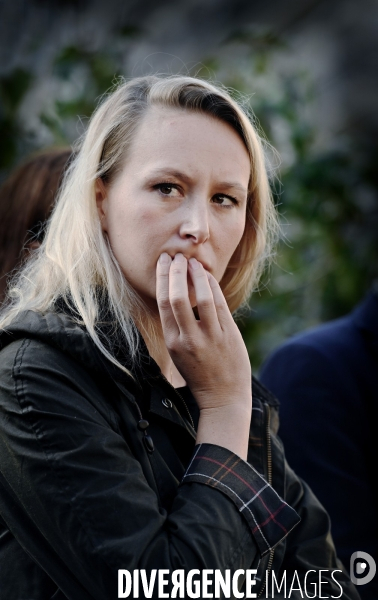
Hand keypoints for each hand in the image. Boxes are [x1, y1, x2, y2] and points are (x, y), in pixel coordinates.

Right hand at [156, 253, 251, 413]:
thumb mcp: (180, 353)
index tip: (163, 262)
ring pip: (201, 296)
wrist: (223, 398)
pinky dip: (213, 286)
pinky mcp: (228, 335)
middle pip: (177, 296)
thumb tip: (176, 296)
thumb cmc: (200, 374)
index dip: (162, 279)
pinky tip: (208, 276)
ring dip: (196, 275)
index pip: (163, 303)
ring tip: (193, 262)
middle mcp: (189, 338)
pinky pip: (219, 304)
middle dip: (175, 272)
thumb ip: (178, 327)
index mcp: (173, 342)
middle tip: (176, 256)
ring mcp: (210, 336)